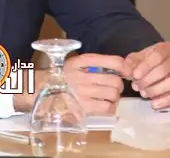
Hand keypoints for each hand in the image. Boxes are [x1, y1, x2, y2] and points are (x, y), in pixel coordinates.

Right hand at [14, 53, 131, 114]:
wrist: (42, 90)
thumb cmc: (63, 75)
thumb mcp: (76, 62)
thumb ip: (96, 63)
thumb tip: (123, 66)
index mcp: (81, 61)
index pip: (113, 61)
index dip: (125, 67)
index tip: (128, 72)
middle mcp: (82, 76)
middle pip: (115, 81)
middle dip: (118, 85)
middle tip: (113, 87)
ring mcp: (82, 93)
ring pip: (113, 94)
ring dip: (114, 96)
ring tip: (107, 95)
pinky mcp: (82, 108)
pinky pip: (107, 107)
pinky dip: (109, 107)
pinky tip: (103, 104)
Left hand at [126, 42, 169, 108]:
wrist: (160, 66)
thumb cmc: (148, 60)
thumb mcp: (139, 56)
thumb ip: (133, 61)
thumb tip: (127, 68)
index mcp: (166, 49)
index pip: (158, 56)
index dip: (146, 66)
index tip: (135, 75)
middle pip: (164, 70)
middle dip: (148, 80)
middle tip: (136, 86)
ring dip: (155, 90)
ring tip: (143, 93)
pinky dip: (166, 101)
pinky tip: (154, 104)